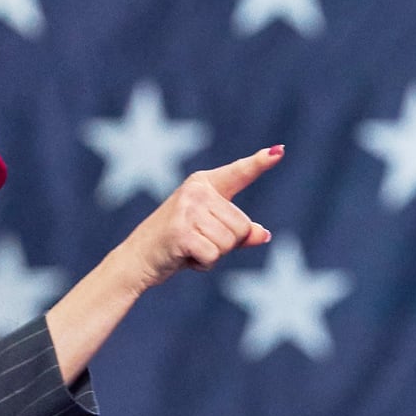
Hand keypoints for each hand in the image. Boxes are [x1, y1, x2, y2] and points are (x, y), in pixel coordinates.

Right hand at [122, 146, 279, 289]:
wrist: (137, 259)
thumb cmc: (177, 244)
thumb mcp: (210, 234)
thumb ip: (238, 233)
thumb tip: (264, 234)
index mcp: (204, 184)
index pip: (239, 173)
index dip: (260, 163)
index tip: (279, 150)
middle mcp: (197, 190)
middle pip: (242, 226)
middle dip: (226, 244)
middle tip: (198, 242)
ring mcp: (188, 208)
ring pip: (230, 242)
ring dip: (214, 255)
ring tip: (190, 248)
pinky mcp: (182, 230)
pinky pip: (214, 255)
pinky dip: (203, 264)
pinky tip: (184, 257)